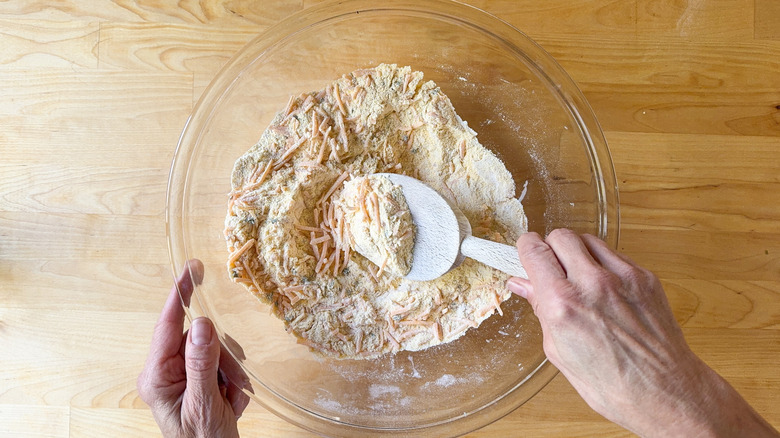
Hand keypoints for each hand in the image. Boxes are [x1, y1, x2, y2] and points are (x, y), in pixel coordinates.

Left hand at [138, 259, 249, 437]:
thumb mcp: (205, 404)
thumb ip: (202, 364)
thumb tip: (202, 324)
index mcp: (157, 375)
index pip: (168, 325)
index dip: (179, 295)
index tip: (190, 270)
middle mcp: (165, 371)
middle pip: (199, 338)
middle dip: (221, 356)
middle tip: (230, 382)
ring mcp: (181, 375)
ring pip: (214, 349)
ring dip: (229, 372)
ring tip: (230, 398)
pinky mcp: (197, 380)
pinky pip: (221, 364)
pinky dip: (232, 380)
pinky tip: (230, 400)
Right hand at [508, 230, 778, 437]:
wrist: (664, 391)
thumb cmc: (611, 383)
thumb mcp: (559, 351)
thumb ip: (540, 310)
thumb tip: (522, 285)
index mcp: (562, 305)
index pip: (534, 251)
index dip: (526, 249)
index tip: (527, 254)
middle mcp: (591, 284)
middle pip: (560, 236)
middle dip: (552, 248)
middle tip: (553, 267)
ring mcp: (621, 277)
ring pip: (588, 239)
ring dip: (578, 252)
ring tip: (580, 277)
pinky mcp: (644, 277)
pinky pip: (615, 255)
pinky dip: (604, 264)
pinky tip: (605, 288)